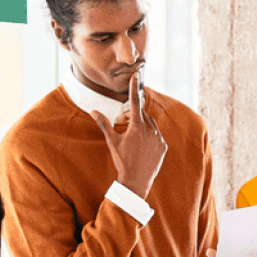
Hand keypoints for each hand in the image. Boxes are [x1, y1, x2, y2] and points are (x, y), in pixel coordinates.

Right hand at [92, 73, 166, 196]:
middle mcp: (150, 129)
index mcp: (136, 126)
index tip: (135, 75)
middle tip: (122, 123)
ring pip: (150, 123)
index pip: (134, 102)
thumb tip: (93, 111)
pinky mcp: (164, 146)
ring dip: (142, 125)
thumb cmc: (122, 161)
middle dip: (131, 116)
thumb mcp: (112, 142)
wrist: (136, 181)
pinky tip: (142, 147)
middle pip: (141, 114)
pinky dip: (150, 136)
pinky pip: (157, 135)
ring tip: (132, 136)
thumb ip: (104, 124)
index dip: (134, 88)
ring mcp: (158, 138)